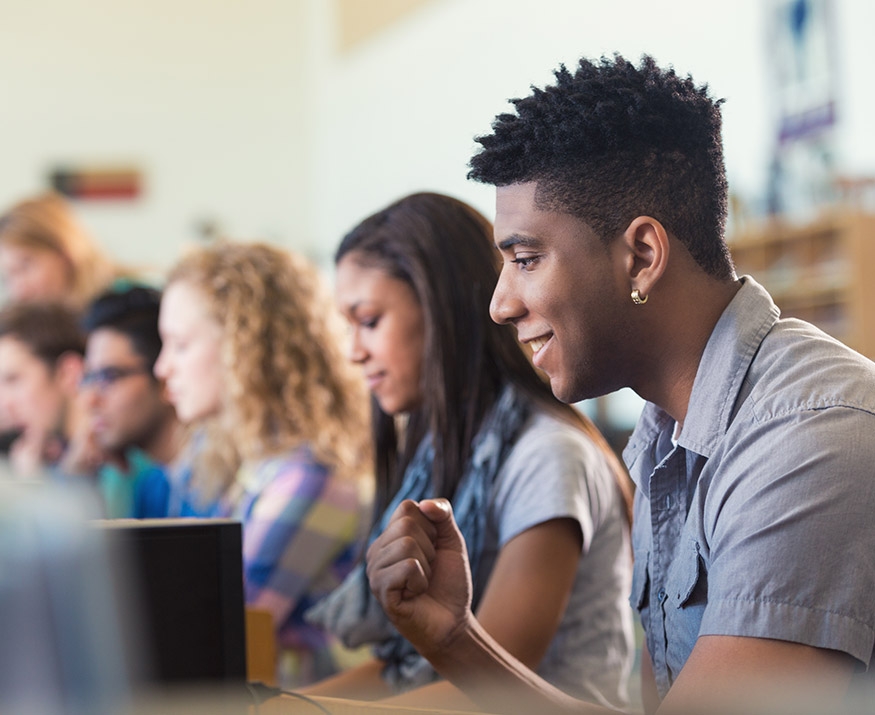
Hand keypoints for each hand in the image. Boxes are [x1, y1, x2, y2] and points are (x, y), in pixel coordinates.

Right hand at [366, 499, 473, 655]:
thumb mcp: (451, 541)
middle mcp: (377, 550)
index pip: (407, 507)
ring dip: (426, 567)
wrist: (453, 622)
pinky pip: (407, 568)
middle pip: (407, 524)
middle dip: (430, 548)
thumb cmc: (449, 582)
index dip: (431, 527)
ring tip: (421, 583)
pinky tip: (415, 594)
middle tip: (428, 570)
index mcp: (390, 536)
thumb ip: (442, 514)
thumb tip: (425, 504)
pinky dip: (421, 581)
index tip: (433, 549)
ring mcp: (375, 570)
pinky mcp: (380, 590)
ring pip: (407, 545)